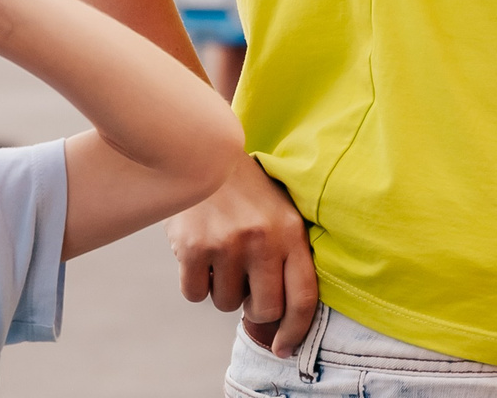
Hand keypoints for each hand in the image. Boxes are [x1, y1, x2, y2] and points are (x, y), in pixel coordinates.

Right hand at [169, 155, 317, 355]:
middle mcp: (263, 239)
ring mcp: (227, 244)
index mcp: (290, 232)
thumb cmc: (244, 189)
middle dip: (253, 308)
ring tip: (219, 253)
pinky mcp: (193, 246)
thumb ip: (287, 255)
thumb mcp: (280, 211)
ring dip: (220, 288)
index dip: (295, 331)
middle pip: (264, 310)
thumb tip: (283, 315)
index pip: (303, 297)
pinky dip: (194, 282)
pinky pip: (195, 294)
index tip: (283, 348)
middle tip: (244, 284)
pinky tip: (198, 253)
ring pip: (225, 304)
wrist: (201, 149)